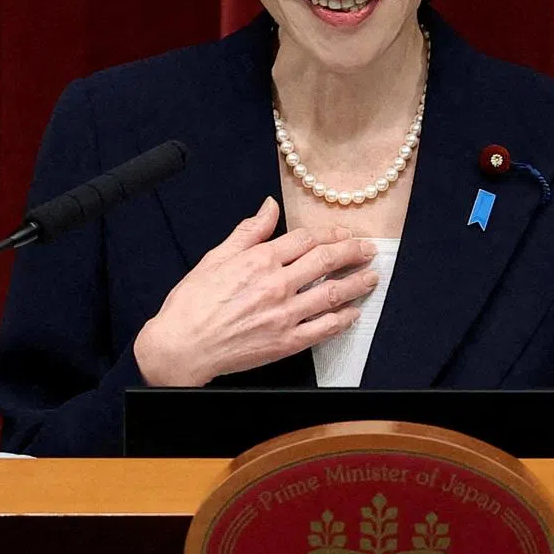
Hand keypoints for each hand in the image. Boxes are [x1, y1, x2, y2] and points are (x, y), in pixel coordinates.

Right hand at [133, 196, 376, 386]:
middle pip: (326, 260)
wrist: (181, 347)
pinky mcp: (286, 342)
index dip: (329, 233)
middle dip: (353, 252)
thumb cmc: (192, 304)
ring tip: (372, 276)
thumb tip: (270, 206)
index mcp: (259, 260)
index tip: (342, 233)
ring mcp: (284, 315)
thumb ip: (249, 231)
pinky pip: (324, 328)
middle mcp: (277, 284)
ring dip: (357, 283)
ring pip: (332, 293)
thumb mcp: (216, 257)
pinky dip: (343, 320)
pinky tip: (353, 313)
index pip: (306, 239)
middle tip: (369, 249)